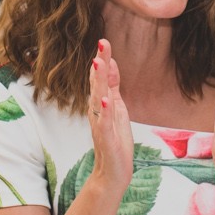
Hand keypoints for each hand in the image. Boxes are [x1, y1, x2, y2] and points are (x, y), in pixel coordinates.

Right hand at [87, 39, 133, 191]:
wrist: (111, 173)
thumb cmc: (115, 142)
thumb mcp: (117, 109)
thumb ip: (112, 87)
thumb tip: (110, 63)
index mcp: (102, 104)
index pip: (100, 79)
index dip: (103, 60)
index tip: (104, 41)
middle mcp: (98, 111)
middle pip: (97, 83)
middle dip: (100, 63)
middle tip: (102, 43)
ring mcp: (100, 124)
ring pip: (98, 99)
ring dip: (98, 81)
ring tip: (99, 63)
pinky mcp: (105, 139)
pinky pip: (103, 123)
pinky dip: (105, 111)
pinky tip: (106, 99)